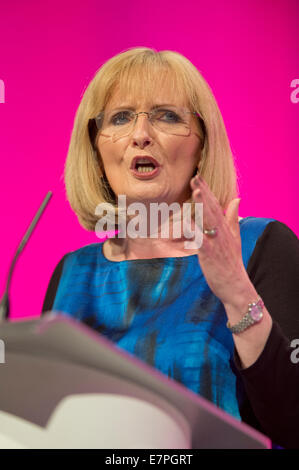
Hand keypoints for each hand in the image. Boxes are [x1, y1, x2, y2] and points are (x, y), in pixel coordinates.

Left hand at [190, 174, 253, 307]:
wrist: (236, 285)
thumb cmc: (231, 261)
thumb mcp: (235, 237)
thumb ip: (232, 217)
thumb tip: (237, 199)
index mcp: (225, 227)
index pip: (215, 204)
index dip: (206, 190)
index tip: (198, 176)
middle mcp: (221, 232)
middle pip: (211, 209)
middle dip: (203, 193)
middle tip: (195, 177)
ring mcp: (216, 243)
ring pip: (208, 222)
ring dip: (202, 207)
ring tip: (196, 192)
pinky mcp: (209, 255)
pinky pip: (201, 242)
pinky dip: (195, 232)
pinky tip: (188, 223)